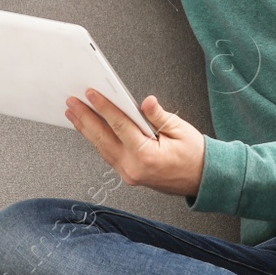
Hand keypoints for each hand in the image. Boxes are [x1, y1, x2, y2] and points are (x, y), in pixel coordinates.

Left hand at [64, 89, 205, 196]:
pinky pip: (108, 155)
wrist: (204, 179)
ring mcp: (130, 174)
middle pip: (102, 138)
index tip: (91, 94)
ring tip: (74, 114)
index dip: (103, 107)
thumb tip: (146, 102)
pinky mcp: (130, 175)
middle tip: (71, 103)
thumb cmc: (195, 155)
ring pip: (102, 148)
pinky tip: (90, 130)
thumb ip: (159, 116)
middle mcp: (134, 167)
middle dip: (85, 118)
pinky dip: (97, 141)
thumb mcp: (180, 129)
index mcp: (146, 155)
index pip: (119, 126)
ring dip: (86, 130)